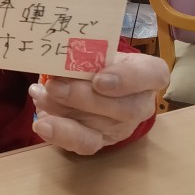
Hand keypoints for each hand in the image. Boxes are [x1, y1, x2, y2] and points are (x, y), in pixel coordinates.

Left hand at [29, 53, 169, 154]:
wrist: (86, 83)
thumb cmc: (96, 61)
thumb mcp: (95, 51)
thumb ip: (84, 56)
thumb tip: (57, 60)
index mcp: (148, 73)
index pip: (153, 75)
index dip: (128, 79)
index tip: (99, 80)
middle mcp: (141, 103)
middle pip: (125, 108)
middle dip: (84, 97)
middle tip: (55, 86)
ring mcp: (122, 126)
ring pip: (102, 127)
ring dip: (66, 112)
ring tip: (41, 97)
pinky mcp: (101, 141)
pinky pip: (84, 143)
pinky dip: (60, 133)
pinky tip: (42, 123)